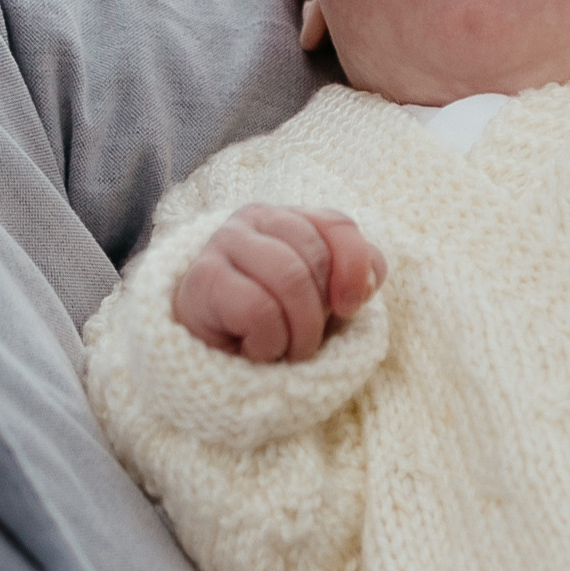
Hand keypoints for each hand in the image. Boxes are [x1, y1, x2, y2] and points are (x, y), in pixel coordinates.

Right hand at [171, 204, 384, 363]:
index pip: (338, 225)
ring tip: (284, 351)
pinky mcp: (203, 278)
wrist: (205, 353)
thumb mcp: (320, 297)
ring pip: (290, 279)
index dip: (354, 270)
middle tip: (303, 342)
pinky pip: (259, 309)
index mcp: (289, 217)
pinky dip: (268, 344)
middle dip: (320, 314)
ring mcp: (224, 242)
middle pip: (316, 257)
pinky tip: (252, 351)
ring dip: (299, 333)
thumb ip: (353, 274)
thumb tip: (367, 281)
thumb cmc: (271, 322)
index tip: (350, 311)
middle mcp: (255, 218)